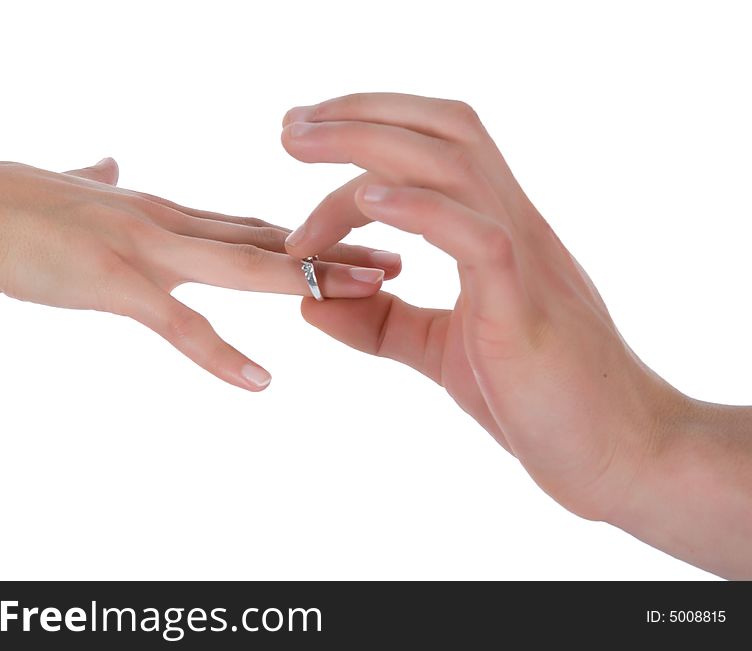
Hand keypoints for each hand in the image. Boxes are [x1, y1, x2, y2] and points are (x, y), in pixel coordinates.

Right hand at [0, 156, 400, 388]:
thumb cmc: (18, 205)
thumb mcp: (78, 193)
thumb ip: (104, 181)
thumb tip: (111, 163)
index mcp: (168, 216)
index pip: (254, 226)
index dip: (310, 235)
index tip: (359, 238)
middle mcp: (173, 227)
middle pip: (271, 241)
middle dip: (337, 253)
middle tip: (401, 259)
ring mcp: (149, 252)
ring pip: (246, 267)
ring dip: (310, 281)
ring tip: (370, 291)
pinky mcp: (117, 283)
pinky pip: (178, 324)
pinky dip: (220, 354)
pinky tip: (260, 382)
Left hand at [280, 93, 677, 518]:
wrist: (617, 453)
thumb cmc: (538, 399)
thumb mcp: (440, 351)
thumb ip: (381, 324)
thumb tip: (309, 302)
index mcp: (494, 234)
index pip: (439, 146)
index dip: (373, 126)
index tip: (306, 136)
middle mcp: (511, 227)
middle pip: (442, 132)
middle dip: (359, 114)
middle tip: (287, 125)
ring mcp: (523, 261)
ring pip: (452, 165)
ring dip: (368, 146)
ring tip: (299, 148)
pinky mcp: (521, 306)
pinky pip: (476, 236)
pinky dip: (420, 208)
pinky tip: (368, 198)